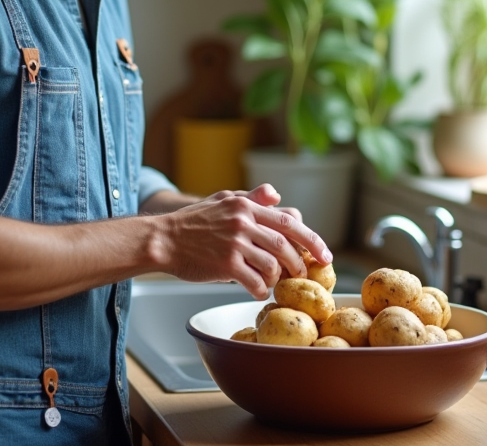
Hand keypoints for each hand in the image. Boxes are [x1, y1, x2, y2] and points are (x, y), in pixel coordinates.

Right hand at [155, 184, 331, 299]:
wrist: (162, 239)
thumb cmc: (193, 222)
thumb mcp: (222, 200)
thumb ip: (251, 197)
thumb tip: (277, 194)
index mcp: (246, 205)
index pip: (289, 221)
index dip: (312, 239)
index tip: (324, 254)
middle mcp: (243, 222)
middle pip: (286, 245)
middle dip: (300, 264)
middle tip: (304, 276)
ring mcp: (235, 243)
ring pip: (273, 265)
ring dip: (278, 279)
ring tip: (272, 283)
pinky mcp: (225, 264)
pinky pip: (254, 282)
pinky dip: (260, 290)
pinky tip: (256, 292)